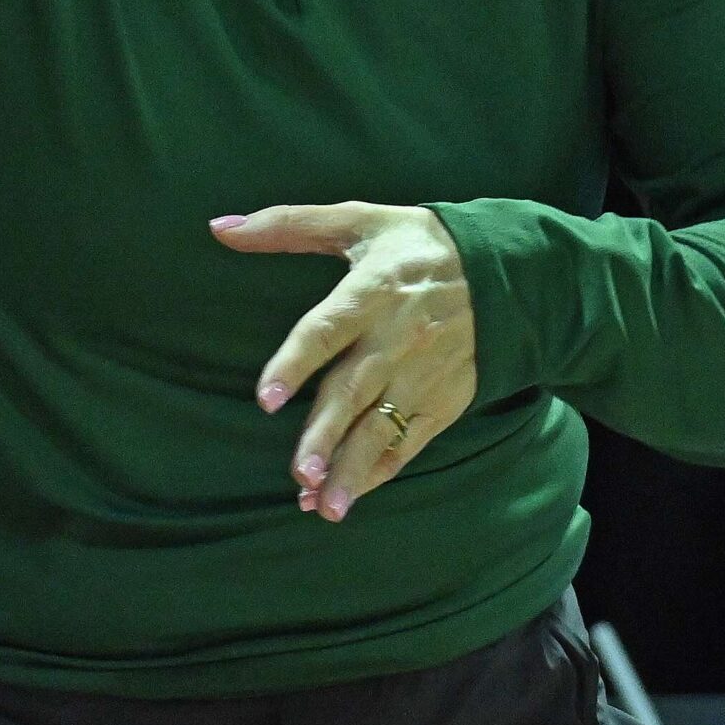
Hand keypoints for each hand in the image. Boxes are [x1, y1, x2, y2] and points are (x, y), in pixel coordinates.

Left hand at [212, 204, 477, 522]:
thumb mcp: (357, 219)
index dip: (295, 363)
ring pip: (382, 428)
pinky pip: (408, 442)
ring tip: (321, 505)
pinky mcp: (443, 400)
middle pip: (354, 392)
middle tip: (298, 475)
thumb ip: (286, 225)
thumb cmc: (416, 242)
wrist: (504, 270)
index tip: (264, 398)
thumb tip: (220, 228)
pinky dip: (378, 471)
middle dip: (325, 436)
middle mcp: (399, 337)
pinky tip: (348, 496)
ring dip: (351, 468)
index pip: (327, 330)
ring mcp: (424, 374)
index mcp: (373, 290)